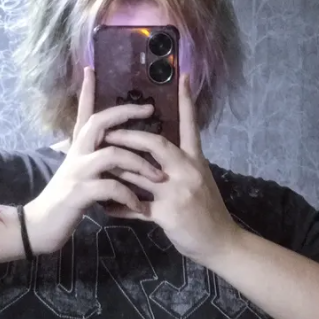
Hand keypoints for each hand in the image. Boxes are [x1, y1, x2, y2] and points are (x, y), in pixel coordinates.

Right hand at [24, 67, 165, 253]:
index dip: (87, 91)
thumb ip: (94, 158)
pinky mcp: (80, 193)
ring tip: (159, 177)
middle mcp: (77, 153)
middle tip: (149, 109)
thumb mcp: (79, 173)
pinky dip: (129, 196)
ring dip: (140, 164)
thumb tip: (114, 148)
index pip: (83, 113)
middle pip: (99, 122)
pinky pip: (111, 187)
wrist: (41, 226)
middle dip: (125, 113)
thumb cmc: (66, 199)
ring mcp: (78, 172)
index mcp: (78, 147)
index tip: (91, 68)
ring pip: (113, 154)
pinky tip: (140, 207)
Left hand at [103, 74, 239, 264]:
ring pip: (139, 174)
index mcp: (196, 161)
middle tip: (107, 130)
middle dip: (128, 136)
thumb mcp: (200, 181)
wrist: (221, 243)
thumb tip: (158, 155)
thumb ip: (181, 166)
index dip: (186, 101)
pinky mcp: (167, 215)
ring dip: (116, 168)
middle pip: (155, 144)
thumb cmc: (209, 210)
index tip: (181, 76)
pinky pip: (136, 208)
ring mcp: (176, 193)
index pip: (190, 125)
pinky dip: (119, 207)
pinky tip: (105, 207)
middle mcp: (187, 172)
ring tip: (97, 162)